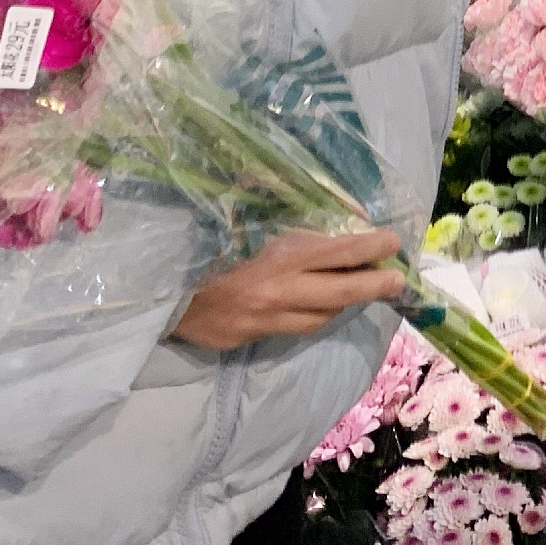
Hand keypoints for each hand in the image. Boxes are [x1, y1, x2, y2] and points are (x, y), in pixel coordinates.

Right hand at [170, 228, 403, 349]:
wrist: (147, 289)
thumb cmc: (195, 241)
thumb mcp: (236, 216)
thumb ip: (277, 214)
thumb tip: (320, 206)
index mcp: (275, 256)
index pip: (338, 252)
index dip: (371, 247)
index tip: (394, 241)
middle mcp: (274, 292)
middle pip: (340, 293)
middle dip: (374, 285)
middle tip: (398, 280)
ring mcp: (261, 320)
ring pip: (319, 318)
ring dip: (342, 304)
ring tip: (361, 290)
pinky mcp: (245, 339)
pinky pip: (289, 330)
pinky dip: (309, 316)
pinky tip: (316, 306)